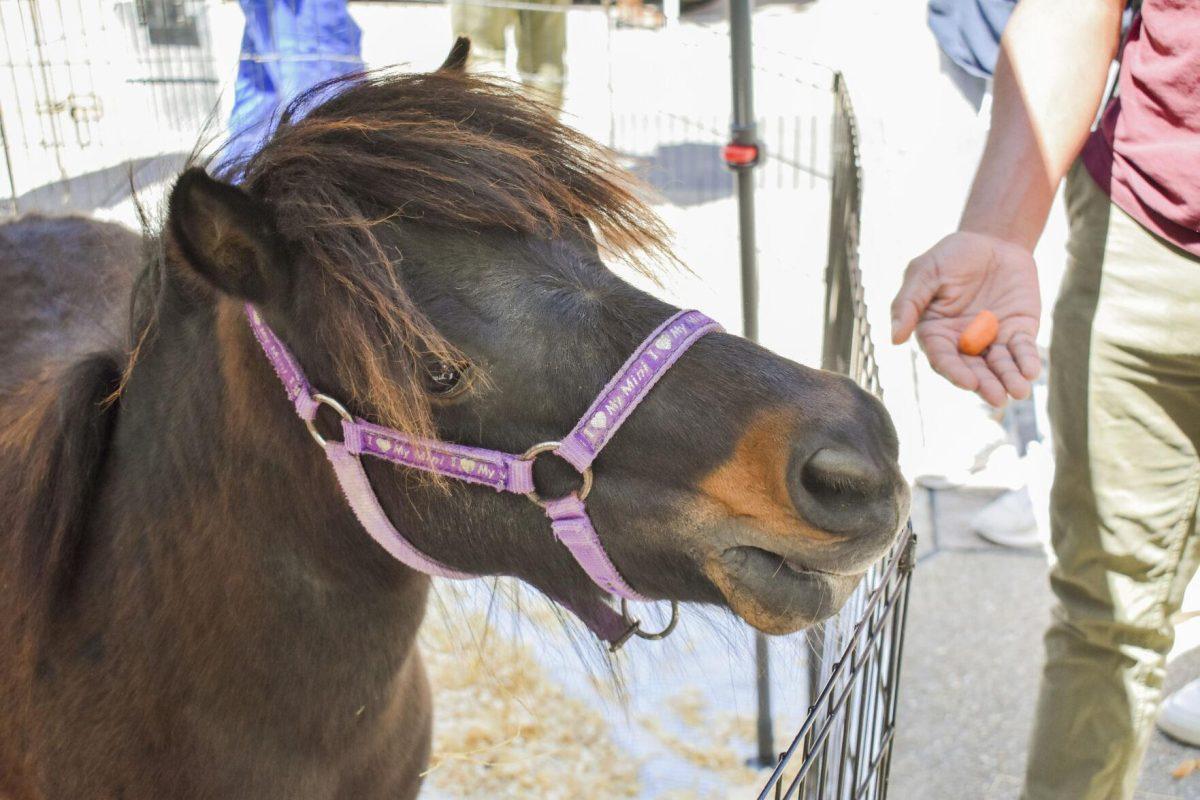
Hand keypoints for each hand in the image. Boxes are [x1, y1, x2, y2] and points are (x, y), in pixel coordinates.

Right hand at [891, 231, 1041, 406]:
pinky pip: (1022, 350)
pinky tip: (1031, 372)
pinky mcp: (1018, 331)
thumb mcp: (924, 271)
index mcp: (935, 332)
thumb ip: (908, 302)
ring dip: (1009, 380)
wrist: (992, 239)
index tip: (969, 382)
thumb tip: (894, 339)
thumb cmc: (951, 254)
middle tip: (997, 398)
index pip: (943, 359)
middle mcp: (962, 342)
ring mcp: (992, 339)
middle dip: (986, 385)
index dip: (955, 372)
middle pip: (973, 369)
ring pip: (999, 366)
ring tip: (1018, 391)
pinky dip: (1027, 361)